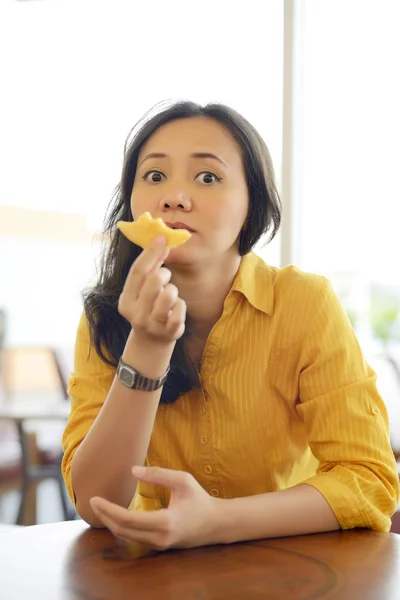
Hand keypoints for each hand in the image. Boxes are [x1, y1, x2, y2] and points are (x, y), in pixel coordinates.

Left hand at [89, 466, 222, 550]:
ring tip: (101, 507)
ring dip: (111, 522)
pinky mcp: (159, 545)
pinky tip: (115, 516)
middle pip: (122, 531)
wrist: (216, 523)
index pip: (128, 519)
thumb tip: (133, 470)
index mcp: (165, 522)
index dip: (109, 509)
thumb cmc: (200, 499)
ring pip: (127, 537)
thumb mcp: (183, 480)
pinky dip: (122, 527)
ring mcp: (159, 545)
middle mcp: (160, 538)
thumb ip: (159, 474)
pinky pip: (135, 538)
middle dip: (105, 516)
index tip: (95, 498)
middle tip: (93, 501)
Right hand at [118, 236, 185, 344]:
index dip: (150, 253)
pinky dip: (181, 305)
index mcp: (125, 300)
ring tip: (169, 297)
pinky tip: (175, 310)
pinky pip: (181, 308)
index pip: (138, 272)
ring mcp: (152, 325)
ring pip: (170, 294)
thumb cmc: (147, 310)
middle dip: (164, 274)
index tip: (162, 237)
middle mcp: (135, 314)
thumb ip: (149, 271)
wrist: (150, 343)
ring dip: (173, 291)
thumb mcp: (141, 293)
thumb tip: (161, 243)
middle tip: (165, 279)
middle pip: (155, 280)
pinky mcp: (169, 333)